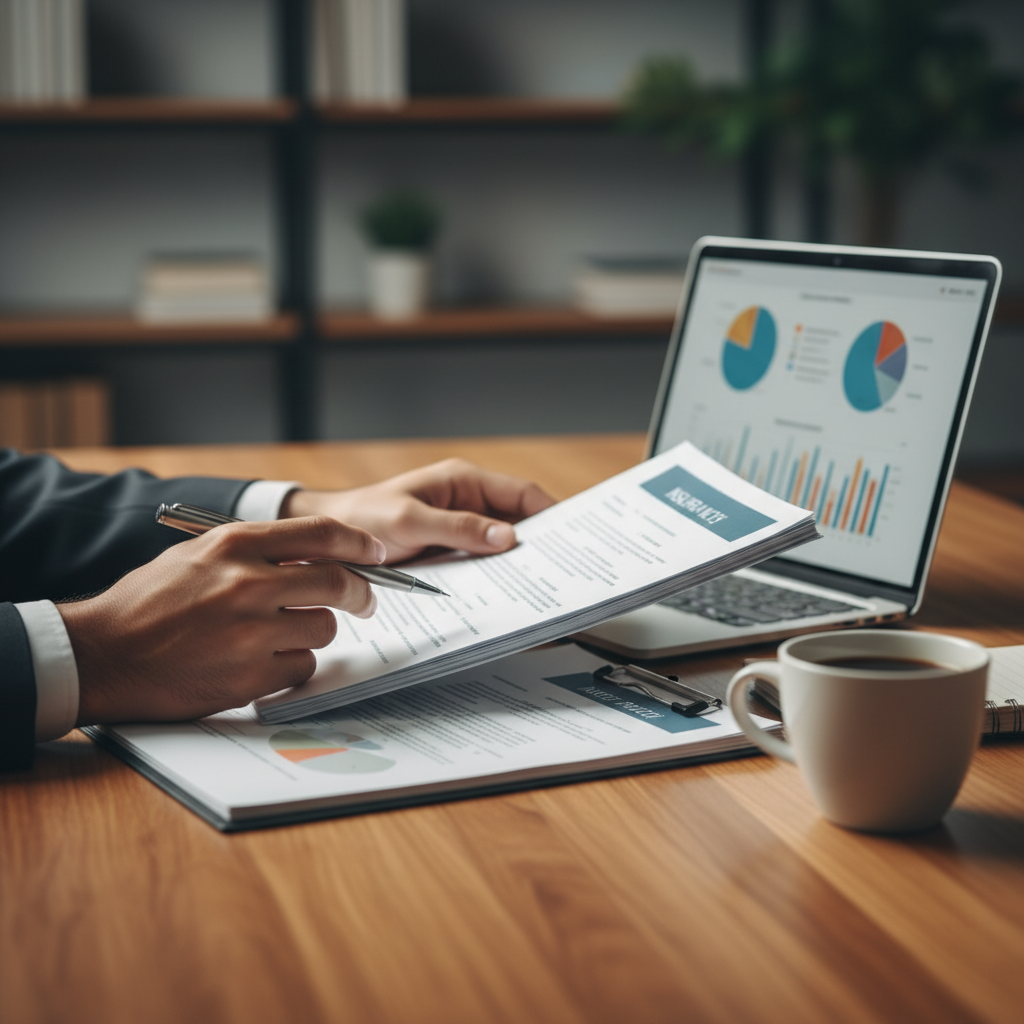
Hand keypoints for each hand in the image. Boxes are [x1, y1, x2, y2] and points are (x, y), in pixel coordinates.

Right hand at [61, 516, 384, 724]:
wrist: (100, 654)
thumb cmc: (148, 603)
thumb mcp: (198, 555)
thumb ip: (256, 551)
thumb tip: (319, 556)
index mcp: (235, 544)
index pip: (322, 533)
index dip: (360, 543)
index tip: (376, 554)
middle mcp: (248, 583)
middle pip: (339, 582)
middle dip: (360, 593)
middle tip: (364, 601)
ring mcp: (251, 632)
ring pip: (323, 629)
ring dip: (312, 633)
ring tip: (275, 635)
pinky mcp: (249, 675)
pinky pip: (301, 668)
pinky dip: (289, 667)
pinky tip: (258, 662)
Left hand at [281, 458, 555, 562]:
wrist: (326, 543)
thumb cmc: (362, 521)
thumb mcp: (409, 522)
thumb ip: (457, 527)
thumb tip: (508, 537)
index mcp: (463, 481)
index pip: (522, 494)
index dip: (551, 515)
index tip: (572, 539)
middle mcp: (466, 502)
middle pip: (518, 522)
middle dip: (540, 545)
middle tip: (563, 571)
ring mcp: (459, 529)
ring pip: (501, 546)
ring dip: (517, 565)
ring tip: (542, 589)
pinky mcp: (449, 553)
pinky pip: (481, 564)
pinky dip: (495, 577)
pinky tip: (506, 597)